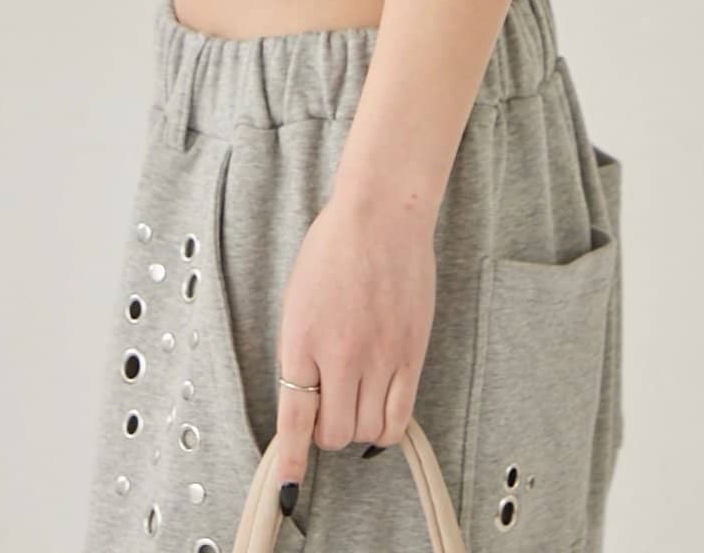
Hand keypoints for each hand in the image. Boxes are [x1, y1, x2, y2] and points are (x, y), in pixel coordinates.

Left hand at [270, 190, 437, 506]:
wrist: (381, 216)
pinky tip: (380, 410)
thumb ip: (300, 352)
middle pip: (335, 433)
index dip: (293, 459)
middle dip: (327, 434)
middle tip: (328, 412)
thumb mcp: (298, 299)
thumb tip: (307, 398)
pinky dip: (386, 428)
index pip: (296, 418)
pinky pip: (400, 417)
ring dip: (357, 427)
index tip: (291, 486)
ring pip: (368, 431)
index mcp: (303, 340)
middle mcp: (342, 356)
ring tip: (355, 401)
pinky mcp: (412, 355)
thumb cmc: (333, 249)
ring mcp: (381, 358)